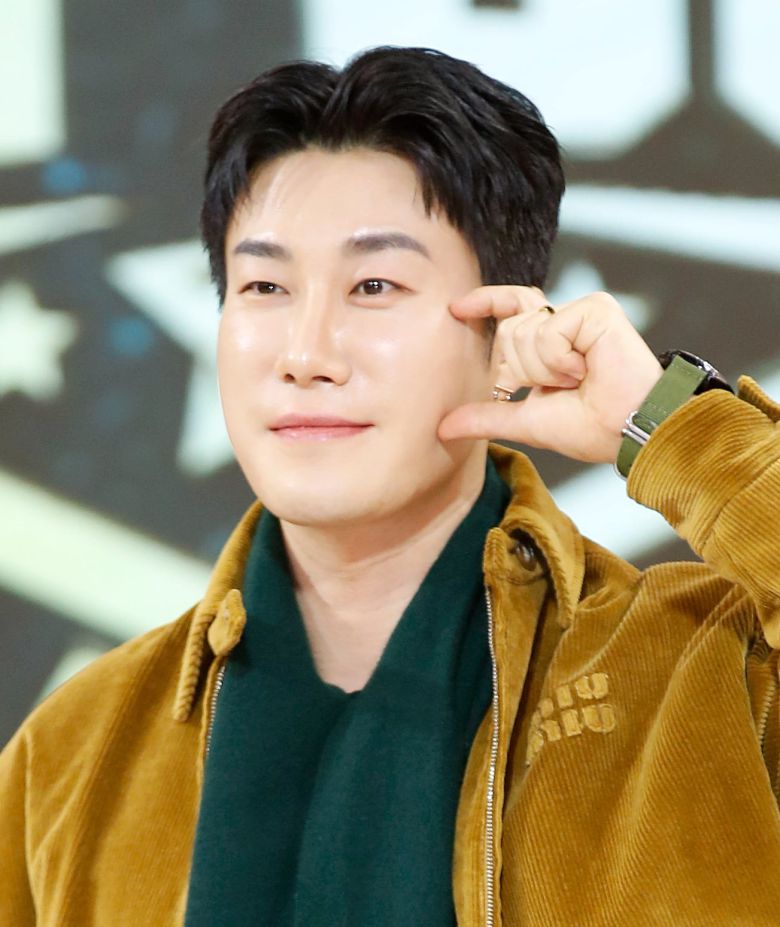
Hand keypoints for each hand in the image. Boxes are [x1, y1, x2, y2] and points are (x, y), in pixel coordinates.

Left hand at [438, 286, 663, 462]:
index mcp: (550, 341)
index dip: (484, 303)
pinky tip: (586, 369)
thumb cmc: (590, 428)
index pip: (510, 309)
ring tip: (580, 379)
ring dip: (545, 370)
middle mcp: (565, 320)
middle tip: (565, 386)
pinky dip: (559, 361)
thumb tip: (443, 427)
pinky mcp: (596, 309)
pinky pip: (548, 331)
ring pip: (524, 332)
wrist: (628, 431)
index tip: (455, 309)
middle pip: (509, 330)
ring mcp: (581, 312)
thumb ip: (486, 417)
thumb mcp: (527, 422)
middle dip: (526, 371)